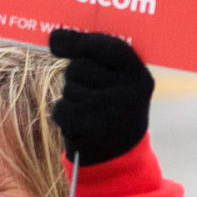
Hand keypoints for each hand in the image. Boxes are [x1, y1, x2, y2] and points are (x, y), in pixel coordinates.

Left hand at [48, 29, 153, 164]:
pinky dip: (63, 114)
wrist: (119, 158)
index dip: (83, 42)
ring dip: (71, 97)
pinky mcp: (87, 131)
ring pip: (68, 87)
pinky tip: (80, 124)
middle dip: (77, 77)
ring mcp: (109, 115)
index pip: (110, 47)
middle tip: (94, 94)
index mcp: (141, 78)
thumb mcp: (115, 78)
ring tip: (91, 111)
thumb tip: (54, 38)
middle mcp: (129, 95)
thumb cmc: (113, 107)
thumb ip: (89, 50)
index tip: (60, 42)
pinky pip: (60, 108)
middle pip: (79, 66)